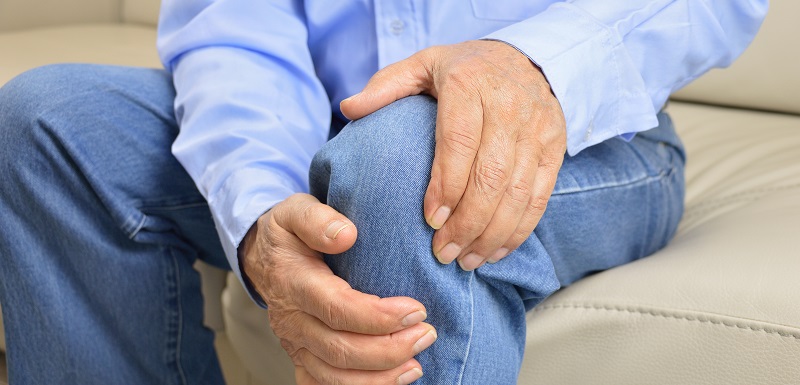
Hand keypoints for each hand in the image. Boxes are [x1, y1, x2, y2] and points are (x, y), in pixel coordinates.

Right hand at [241, 193, 435, 384]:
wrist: (263, 257)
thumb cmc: (288, 233)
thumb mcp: (296, 210)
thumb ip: (318, 219)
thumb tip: (346, 235)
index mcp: (294, 282)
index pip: (336, 308)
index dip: (377, 316)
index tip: (416, 310)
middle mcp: (292, 320)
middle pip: (340, 349)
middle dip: (389, 349)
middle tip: (427, 334)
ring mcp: (295, 343)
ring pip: (334, 376)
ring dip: (379, 377)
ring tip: (416, 364)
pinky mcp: (301, 358)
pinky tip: (391, 381)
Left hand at [341, 40, 565, 270]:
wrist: (528, 57)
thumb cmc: (466, 68)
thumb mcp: (423, 64)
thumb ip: (386, 86)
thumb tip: (348, 108)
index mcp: (470, 84)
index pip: (459, 143)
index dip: (446, 186)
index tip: (430, 221)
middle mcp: (509, 106)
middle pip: (491, 176)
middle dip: (467, 223)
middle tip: (444, 254)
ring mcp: (538, 129)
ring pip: (517, 193)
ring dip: (492, 234)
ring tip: (467, 261)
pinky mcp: (555, 148)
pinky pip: (539, 196)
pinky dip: (519, 230)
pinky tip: (496, 250)